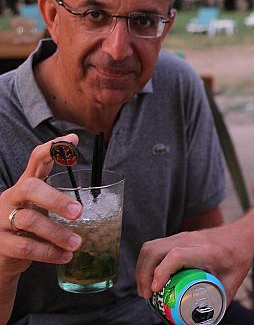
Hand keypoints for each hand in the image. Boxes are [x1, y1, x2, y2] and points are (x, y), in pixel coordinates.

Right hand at [0, 134, 82, 279]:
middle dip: (55, 198)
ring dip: (57, 233)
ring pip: (29, 221)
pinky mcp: (1, 243)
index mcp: (26, 185)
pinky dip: (49, 253)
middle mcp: (12, 198)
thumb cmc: (30, 229)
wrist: (3, 257)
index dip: (53, 148)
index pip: (37, 160)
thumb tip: (99, 203)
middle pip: (30, 188)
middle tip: (78, 212)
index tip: (73, 140)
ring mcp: (2, 220)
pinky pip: (25, 247)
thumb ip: (62, 202)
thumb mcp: (43, 210)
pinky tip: (65, 256)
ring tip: (77, 243)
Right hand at [136, 223, 253, 300]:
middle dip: (144, 274)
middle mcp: (191, 240)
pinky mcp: (177, 237)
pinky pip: (154, 246)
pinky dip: (146, 263)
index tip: (156, 291)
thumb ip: (220, 301)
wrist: (242, 235)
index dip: (162, 272)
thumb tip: (204, 320)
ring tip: (145, 290)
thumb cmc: (239, 258)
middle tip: (147, 296)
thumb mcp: (233, 282)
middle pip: (156, 250)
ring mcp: (182, 236)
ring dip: (142, 268)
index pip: (177, 256)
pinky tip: (150, 279)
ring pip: (151, 246)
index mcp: (207, 251)